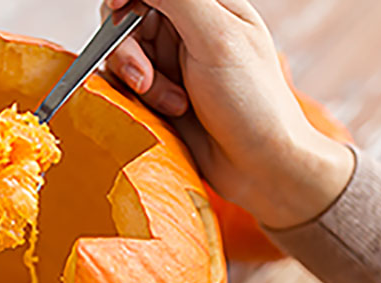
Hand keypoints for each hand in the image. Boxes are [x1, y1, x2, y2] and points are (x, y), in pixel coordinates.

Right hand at [104, 0, 353, 227]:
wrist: (262, 167)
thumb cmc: (252, 103)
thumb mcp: (217, 38)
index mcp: (209, 3)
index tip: (119, 8)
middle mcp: (188, 28)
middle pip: (129, 17)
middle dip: (129, 48)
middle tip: (144, 78)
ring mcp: (173, 62)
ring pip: (123, 53)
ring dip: (140, 79)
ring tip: (174, 103)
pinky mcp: (161, 94)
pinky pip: (127, 85)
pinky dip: (142, 99)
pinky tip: (172, 112)